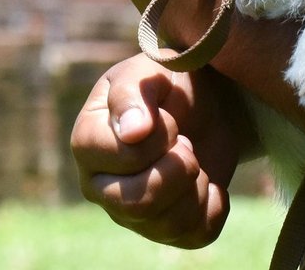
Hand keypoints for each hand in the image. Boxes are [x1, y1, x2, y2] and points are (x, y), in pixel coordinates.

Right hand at [71, 54, 250, 247]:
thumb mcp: (150, 69)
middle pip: (136, 204)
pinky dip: (215, 206)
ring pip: (168, 224)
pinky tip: (209, 181)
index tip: (170, 118)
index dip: (157, 139)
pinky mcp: (166, 229)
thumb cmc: (168, 82)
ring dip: (197, 185)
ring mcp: (131, 212)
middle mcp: (101, 185)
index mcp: (89, 142)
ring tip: (195, 159)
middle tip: (187, 143)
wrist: (206, 102)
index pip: (120, 158)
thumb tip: (131, 131)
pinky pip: (195, 235)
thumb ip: (133, 92)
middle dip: (178, 169)